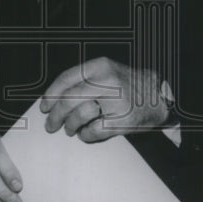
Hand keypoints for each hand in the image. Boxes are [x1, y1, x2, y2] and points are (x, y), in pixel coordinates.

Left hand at [40, 58, 168, 141]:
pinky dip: (85, 135)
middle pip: (70, 98)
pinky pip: (94, 131)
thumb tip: (53, 99)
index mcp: (101, 66)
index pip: (66, 78)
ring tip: (69, 130)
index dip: (51, 94)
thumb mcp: (107, 72)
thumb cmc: (127, 85)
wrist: (159, 97)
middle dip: (55, 115)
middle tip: (50, 124)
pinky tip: (85, 134)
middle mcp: (109, 81)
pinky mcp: (124, 120)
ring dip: (70, 125)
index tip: (44, 106)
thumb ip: (83, 80)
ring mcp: (117, 101)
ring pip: (80, 114)